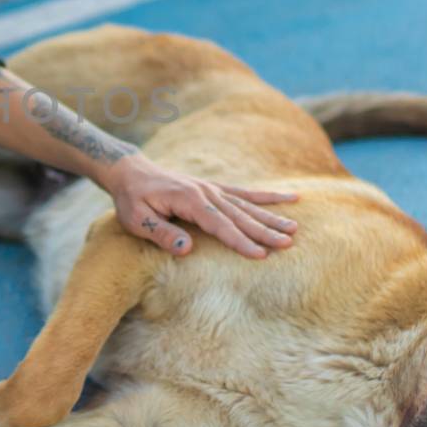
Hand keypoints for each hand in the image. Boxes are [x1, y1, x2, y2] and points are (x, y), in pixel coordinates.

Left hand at [98, 154, 298, 258]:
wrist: (131, 172)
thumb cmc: (132, 200)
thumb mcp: (136, 219)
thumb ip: (160, 233)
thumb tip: (186, 249)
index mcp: (187, 200)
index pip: (219, 225)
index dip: (240, 241)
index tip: (260, 255)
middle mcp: (205, 192)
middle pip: (239, 215)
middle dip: (264, 231)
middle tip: (288, 244)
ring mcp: (213, 188)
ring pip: (247, 205)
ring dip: (271, 217)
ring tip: (295, 228)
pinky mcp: (215, 189)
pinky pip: (245, 193)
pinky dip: (267, 196)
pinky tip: (290, 198)